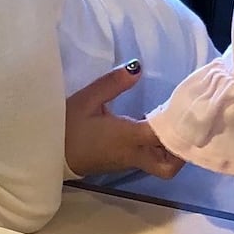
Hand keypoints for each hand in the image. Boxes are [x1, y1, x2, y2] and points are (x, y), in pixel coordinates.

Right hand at [64, 62, 184, 179]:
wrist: (48, 155)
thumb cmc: (66, 127)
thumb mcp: (87, 99)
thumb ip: (113, 83)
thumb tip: (138, 67)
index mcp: (127, 138)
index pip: (163, 135)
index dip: (179, 125)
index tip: (186, 108)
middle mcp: (132, 154)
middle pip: (169, 166)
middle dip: (181, 151)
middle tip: (182, 126)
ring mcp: (127, 162)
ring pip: (161, 166)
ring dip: (170, 150)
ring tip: (171, 124)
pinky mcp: (122, 163)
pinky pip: (149, 160)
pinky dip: (157, 149)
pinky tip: (154, 128)